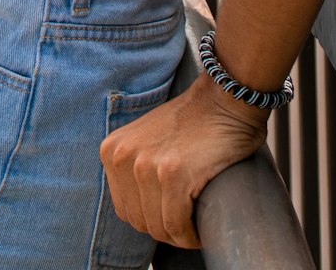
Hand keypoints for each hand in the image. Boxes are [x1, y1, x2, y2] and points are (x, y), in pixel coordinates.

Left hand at [99, 70, 269, 249]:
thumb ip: (134, 166)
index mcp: (112, 150)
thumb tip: (137, 209)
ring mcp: (146, 165)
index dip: (152, 219)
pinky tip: (201, 231)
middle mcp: (123, 156)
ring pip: (159, 228)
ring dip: (180, 236)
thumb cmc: (193, 123)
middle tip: (188, 224)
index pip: (125, 209)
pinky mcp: (173, 174)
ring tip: (196, 225)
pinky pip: (177, 226)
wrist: (224, 99)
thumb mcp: (147, 139)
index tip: (173, 217)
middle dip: (166, 229)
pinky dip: (191, 236)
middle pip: (139, 221)